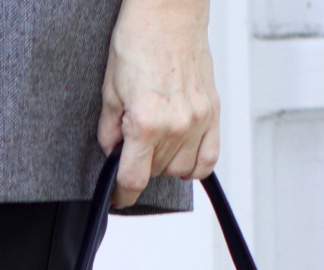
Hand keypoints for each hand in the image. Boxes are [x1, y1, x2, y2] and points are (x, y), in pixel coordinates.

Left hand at [97, 0, 220, 207]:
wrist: (169, 11)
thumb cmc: (140, 39)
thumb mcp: (110, 89)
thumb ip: (110, 129)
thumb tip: (113, 152)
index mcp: (147, 122)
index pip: (134, 179)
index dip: (122, 195)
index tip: (119, 197)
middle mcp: (177, 125)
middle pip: (157, 174)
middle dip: (140, 166)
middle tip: (133, 145)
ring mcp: (198, 119)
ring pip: (182, 169)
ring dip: (166, 165)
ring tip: (155, 144)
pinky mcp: (213, 111)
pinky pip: (209, 158)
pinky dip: (196, 165)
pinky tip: (182, 156)